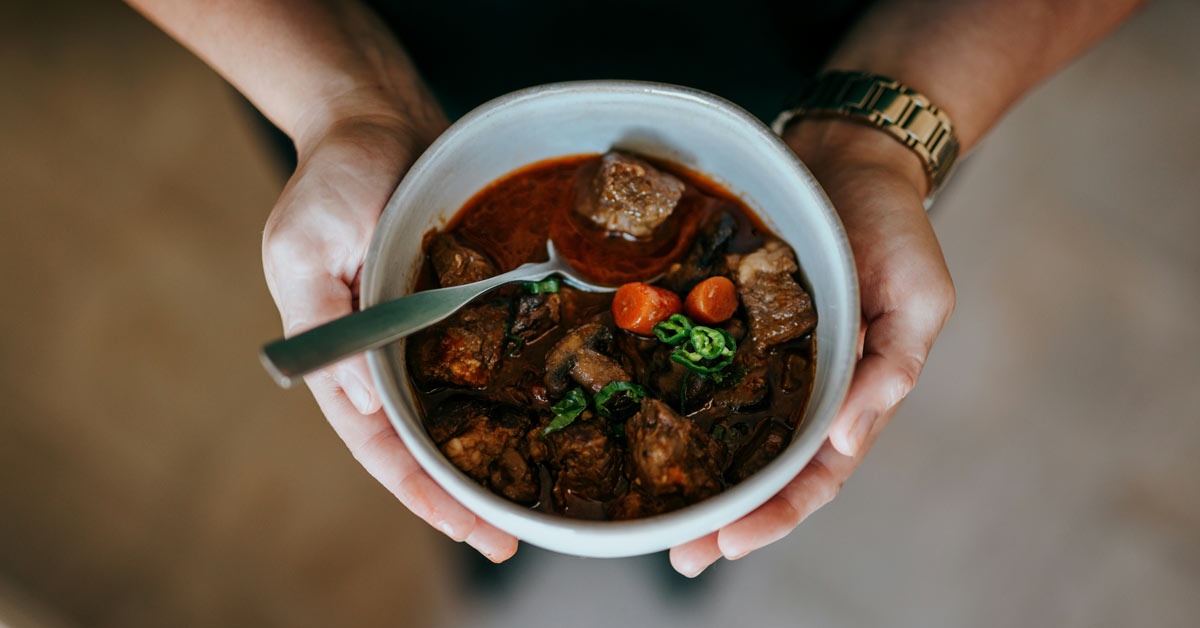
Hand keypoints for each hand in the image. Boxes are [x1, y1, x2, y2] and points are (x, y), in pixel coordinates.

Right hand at [261, 113, 519, 561]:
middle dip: (456, 494)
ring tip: (525, 500)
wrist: (374, 119)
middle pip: (418, 443)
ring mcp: (417, 333)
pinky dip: (498, 399)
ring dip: (481, 457)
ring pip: (450, 414)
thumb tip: (368, 403)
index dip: (420, 490)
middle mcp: (380, 355)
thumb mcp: (307, 245)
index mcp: (339, 353)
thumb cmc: (333, 177)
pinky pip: (477, 363)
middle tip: (506, 537)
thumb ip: (328, 324)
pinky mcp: (452, 306)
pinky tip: (533, 424)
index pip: (378, 443)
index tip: (467, 528)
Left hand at [669, 119, 955, 575]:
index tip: (728, 542)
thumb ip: (895, 363)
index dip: (776, 513)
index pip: (816, 474)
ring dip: (697, 476)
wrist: (849, 158)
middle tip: (679, 553)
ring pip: (729, 433)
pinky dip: (676, 402)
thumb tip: (851, 431)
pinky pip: (701, 371)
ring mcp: (765, 358)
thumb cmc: (895, 225)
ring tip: (652, 514)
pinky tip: (638, 425)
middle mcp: (806, 387)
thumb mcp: (919, 293)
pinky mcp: (731, 324)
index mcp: (855, 393)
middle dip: (726, 517)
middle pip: (765, 469)